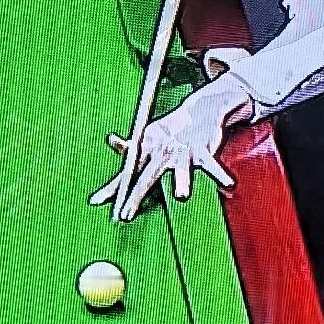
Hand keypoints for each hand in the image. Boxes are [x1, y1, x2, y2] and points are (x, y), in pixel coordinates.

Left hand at [90, 82, 247, 220]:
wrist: (198, 110)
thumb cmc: (170, 130)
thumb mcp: (147, 138)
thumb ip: (130, 149)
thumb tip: (112, 142)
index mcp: (146, 149)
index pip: (125, 172)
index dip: (111, 188)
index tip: (96, 202)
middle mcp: (161, 150)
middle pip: (146, 176)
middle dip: (136, 196)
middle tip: (126, 214)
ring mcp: (182, 150)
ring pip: (181, 169)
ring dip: (182, 180)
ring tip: (182, 196)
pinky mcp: (203, 151)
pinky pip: (212, 166)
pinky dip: (220, 176)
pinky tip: (228, 186)